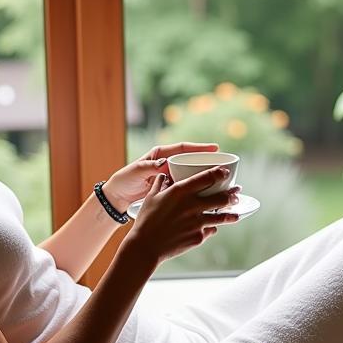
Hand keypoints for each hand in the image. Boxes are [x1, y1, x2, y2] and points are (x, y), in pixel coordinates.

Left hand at [102, 141, 220, 211]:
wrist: (118, 196)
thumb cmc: (125, 180)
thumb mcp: (136, 172)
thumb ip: (149, 167)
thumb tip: (163, 164)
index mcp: (160, 154)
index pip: (183, 148)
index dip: (199, 147)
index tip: (215, 148)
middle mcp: (167, 162)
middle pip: (191, 159)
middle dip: (207, 160)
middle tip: (224, 164)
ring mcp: (170, 174)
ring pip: (191, 172)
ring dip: (204, 175)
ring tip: (220, 178)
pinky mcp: (170, 186)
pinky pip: (186, 184)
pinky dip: (196, 187)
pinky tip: (206, 192)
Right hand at [122, 168, 240, 268]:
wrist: (145, 246)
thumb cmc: (146, 221)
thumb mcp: (150, 198)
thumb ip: (159, 184)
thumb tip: (162, 175)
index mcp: (180, 192)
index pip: (206, 178)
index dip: (219, 173)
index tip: (226, 172)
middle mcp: (192, 205)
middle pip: (220, 198)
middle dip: (231, 194)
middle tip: (237, 192)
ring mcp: (197, 222)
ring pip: (221, 217)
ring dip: (231, 214)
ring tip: (236, 213)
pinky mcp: (198, 237)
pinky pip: (210, 231)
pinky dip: (211, 229)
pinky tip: (214, 228)